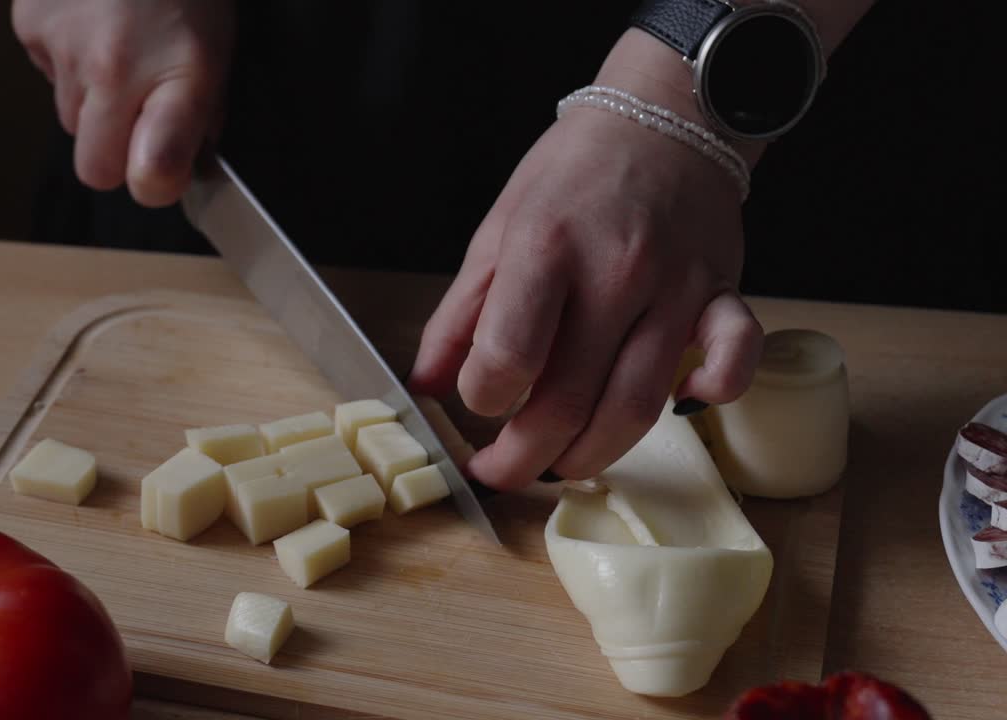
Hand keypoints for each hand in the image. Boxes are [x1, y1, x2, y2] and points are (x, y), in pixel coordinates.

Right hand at [12, 0, 233, 205]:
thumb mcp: (217, 53)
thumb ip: (201, 119)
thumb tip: (176, 170)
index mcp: (176, 77)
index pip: (150, 174)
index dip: (155, 184)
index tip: (163, 172)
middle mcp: (113, 68)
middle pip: (95, 168)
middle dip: (115, 152)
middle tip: (139, 109)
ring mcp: (64, 48)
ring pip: (69, 119)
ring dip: (92, 101)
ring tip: (120, 50)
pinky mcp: (29, 26)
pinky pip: (45, 74)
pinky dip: (66, 61)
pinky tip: (92, 27)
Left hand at [409, 51, 763, 491]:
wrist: (661, 118)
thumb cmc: (571, 177)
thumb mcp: (496, 232)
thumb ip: (459, 314)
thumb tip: (424, 385)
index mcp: (545, 249)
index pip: (507, 357)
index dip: (481, 399)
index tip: (477, 402)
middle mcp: (613, 273)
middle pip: (567, 402)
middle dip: (524, 459)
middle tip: (501, 473)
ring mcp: (674, 287)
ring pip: (637, 405)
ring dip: (592, 456)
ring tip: (561, 466)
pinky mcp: (723, 293)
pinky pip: (735, 356)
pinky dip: (714, 392)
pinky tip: (682, 409)